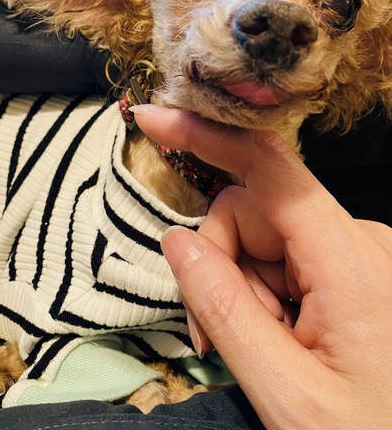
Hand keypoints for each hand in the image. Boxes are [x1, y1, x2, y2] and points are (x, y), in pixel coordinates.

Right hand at [134, 105, 391, 429]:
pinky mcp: (344, 269)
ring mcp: (351, 253)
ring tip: (258, 351)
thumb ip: (224, 310)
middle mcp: (354, 239)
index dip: (208, 135)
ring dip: (240, 290)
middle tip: (217, 336)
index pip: (269, 168)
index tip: (155, 119)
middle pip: (250, 214)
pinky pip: (278, 260)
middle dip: (220, 266)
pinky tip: (275, 340)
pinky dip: (260, 295)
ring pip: (259, 240)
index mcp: (349, 259)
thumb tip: (178, 240)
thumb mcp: (286, 391)